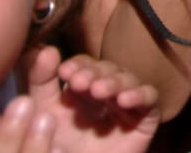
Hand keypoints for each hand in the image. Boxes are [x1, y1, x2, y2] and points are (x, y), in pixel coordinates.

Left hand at [0, 46, 160, 152]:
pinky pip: (150, 100)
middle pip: (107, 69)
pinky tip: (124, 100)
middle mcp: (104, 96)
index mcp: (79, 93)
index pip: (85, 66)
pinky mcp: (145, 121)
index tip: (65, 72)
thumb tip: (43, 48)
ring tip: (100, 91)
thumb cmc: (57, 150)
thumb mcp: (42, 115)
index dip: (78, 64)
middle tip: (81, 82)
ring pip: (128, 80)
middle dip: (95, 72)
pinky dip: (140, 94)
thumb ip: (40, 83)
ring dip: (114, 81)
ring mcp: (125, 107)